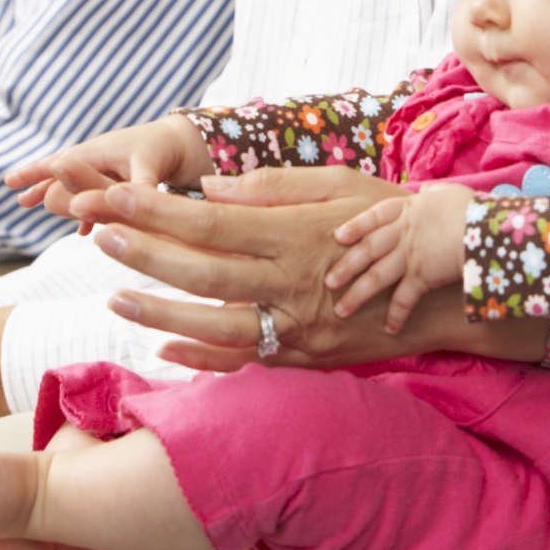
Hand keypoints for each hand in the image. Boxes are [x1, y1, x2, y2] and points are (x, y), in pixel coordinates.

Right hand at [4, 113, 211, 215]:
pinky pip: (93, 193)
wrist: (183, 142)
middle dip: (40, 184)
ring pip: (75, 183)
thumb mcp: (149, 166)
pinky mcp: (118, 177)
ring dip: (58, 196)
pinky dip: (85, 208)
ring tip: (37, 206)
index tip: (10, 182)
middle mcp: (98, 157)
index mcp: (98, 152)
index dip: (35, 173)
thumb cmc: (165, 148)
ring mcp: (107, 167)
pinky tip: (82, 228)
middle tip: (18, 199)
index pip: (59, 163)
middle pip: (61, 172)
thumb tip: (129, 207)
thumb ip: (136, 186)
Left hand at [71, 167, 444, 369]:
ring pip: (216, 325)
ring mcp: (299, 327)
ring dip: (160, 314)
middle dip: (146, 254)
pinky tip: (164, 348)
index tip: (116, 196)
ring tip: (116, 298)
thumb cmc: (393, 220)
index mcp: (298, 234)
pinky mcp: (306, 357)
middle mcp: (294, 284)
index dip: (159, 211)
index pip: (213, 222)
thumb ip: (273, 189)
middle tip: (98, 234)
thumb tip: (209, 189)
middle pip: (205, 272)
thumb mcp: (342, 187)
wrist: (450, 287)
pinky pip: (245, 362)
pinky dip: (202, 358)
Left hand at [327, 183, 473, 331]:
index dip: (354, 227)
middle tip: (328, 282)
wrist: (484, 227)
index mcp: (408, 210)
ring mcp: (410, 255)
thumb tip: (428, 191)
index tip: (338, 237)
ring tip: (341, 311)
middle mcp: (403, 233)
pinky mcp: (422, 276)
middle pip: (366, 250)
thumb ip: (434, 194)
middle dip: (345, 267)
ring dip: (357, 295)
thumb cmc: (471, 208)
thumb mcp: (449, 193)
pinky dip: (397, 315)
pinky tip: (389, 329)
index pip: (374, 217)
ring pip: (375, 277)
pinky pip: (405, 299)